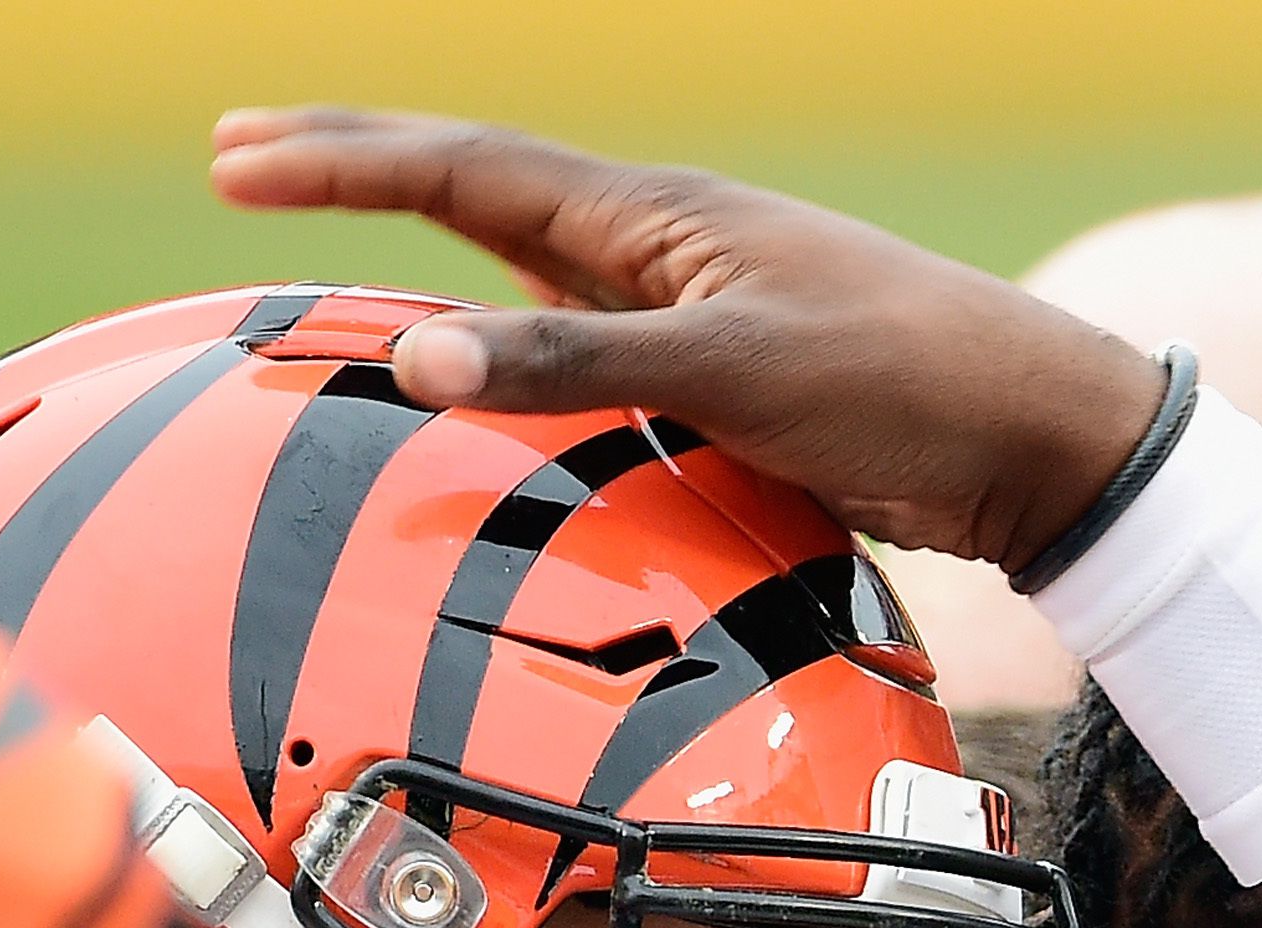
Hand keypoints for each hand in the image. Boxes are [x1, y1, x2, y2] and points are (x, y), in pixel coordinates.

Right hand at [208, 107, 1165, 568]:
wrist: (1029, 437)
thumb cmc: (902, 378)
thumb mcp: (733, 366)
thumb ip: (576, 362)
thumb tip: (419, 357)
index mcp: (653, 216)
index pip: (460, 169)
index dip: (340, 164)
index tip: (232, 158)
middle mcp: (656, 248)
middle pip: (475, 191)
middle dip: (355, 172)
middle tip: (243, 157)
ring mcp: (685, 311)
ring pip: (522, 268)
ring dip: (424, 251)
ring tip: (338, 248)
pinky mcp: (716, 382)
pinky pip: (576, 349)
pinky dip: (504, 343)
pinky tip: (488, 366)